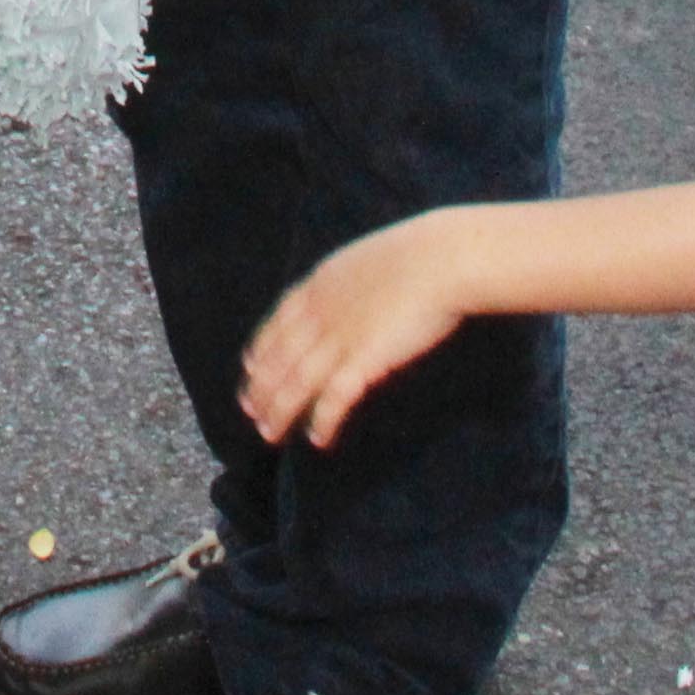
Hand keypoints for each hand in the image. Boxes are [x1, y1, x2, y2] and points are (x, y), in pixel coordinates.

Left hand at [239, 214, 469, 449]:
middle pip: (280, 357)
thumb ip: (349, 283)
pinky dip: (324, 419)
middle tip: (251, 413)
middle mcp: (322, 311)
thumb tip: (349, 296)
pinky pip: (336, 397)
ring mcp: (342, 335)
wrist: (444, 258)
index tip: (250, 370)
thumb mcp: (368, 260)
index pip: (277, 323)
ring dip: (281, 411)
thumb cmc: (421, 256)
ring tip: (271, 435)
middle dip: (262, 389)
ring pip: (297, 381)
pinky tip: (318, 438)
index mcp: (320, 284)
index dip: (261, 351)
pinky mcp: (366, 358)